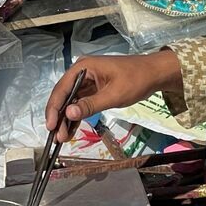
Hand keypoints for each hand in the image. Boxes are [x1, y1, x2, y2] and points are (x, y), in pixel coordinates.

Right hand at [43, 52, 173, 141]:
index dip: (54, 108)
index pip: (62, 89)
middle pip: (64, 96)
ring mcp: (87, 81)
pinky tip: (71, 130)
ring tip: (63, 137)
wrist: (155, 74)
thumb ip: (90, 105)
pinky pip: (81, 103)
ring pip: (71, 102)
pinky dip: (77, 116)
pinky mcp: (94, 89)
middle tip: (57, 136)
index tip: (51, 125)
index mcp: (83, 67)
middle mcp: (81, 73)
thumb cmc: (136, 80)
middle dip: (59, 117)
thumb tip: (69, 114)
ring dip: (67, 119)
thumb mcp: (114, 95)